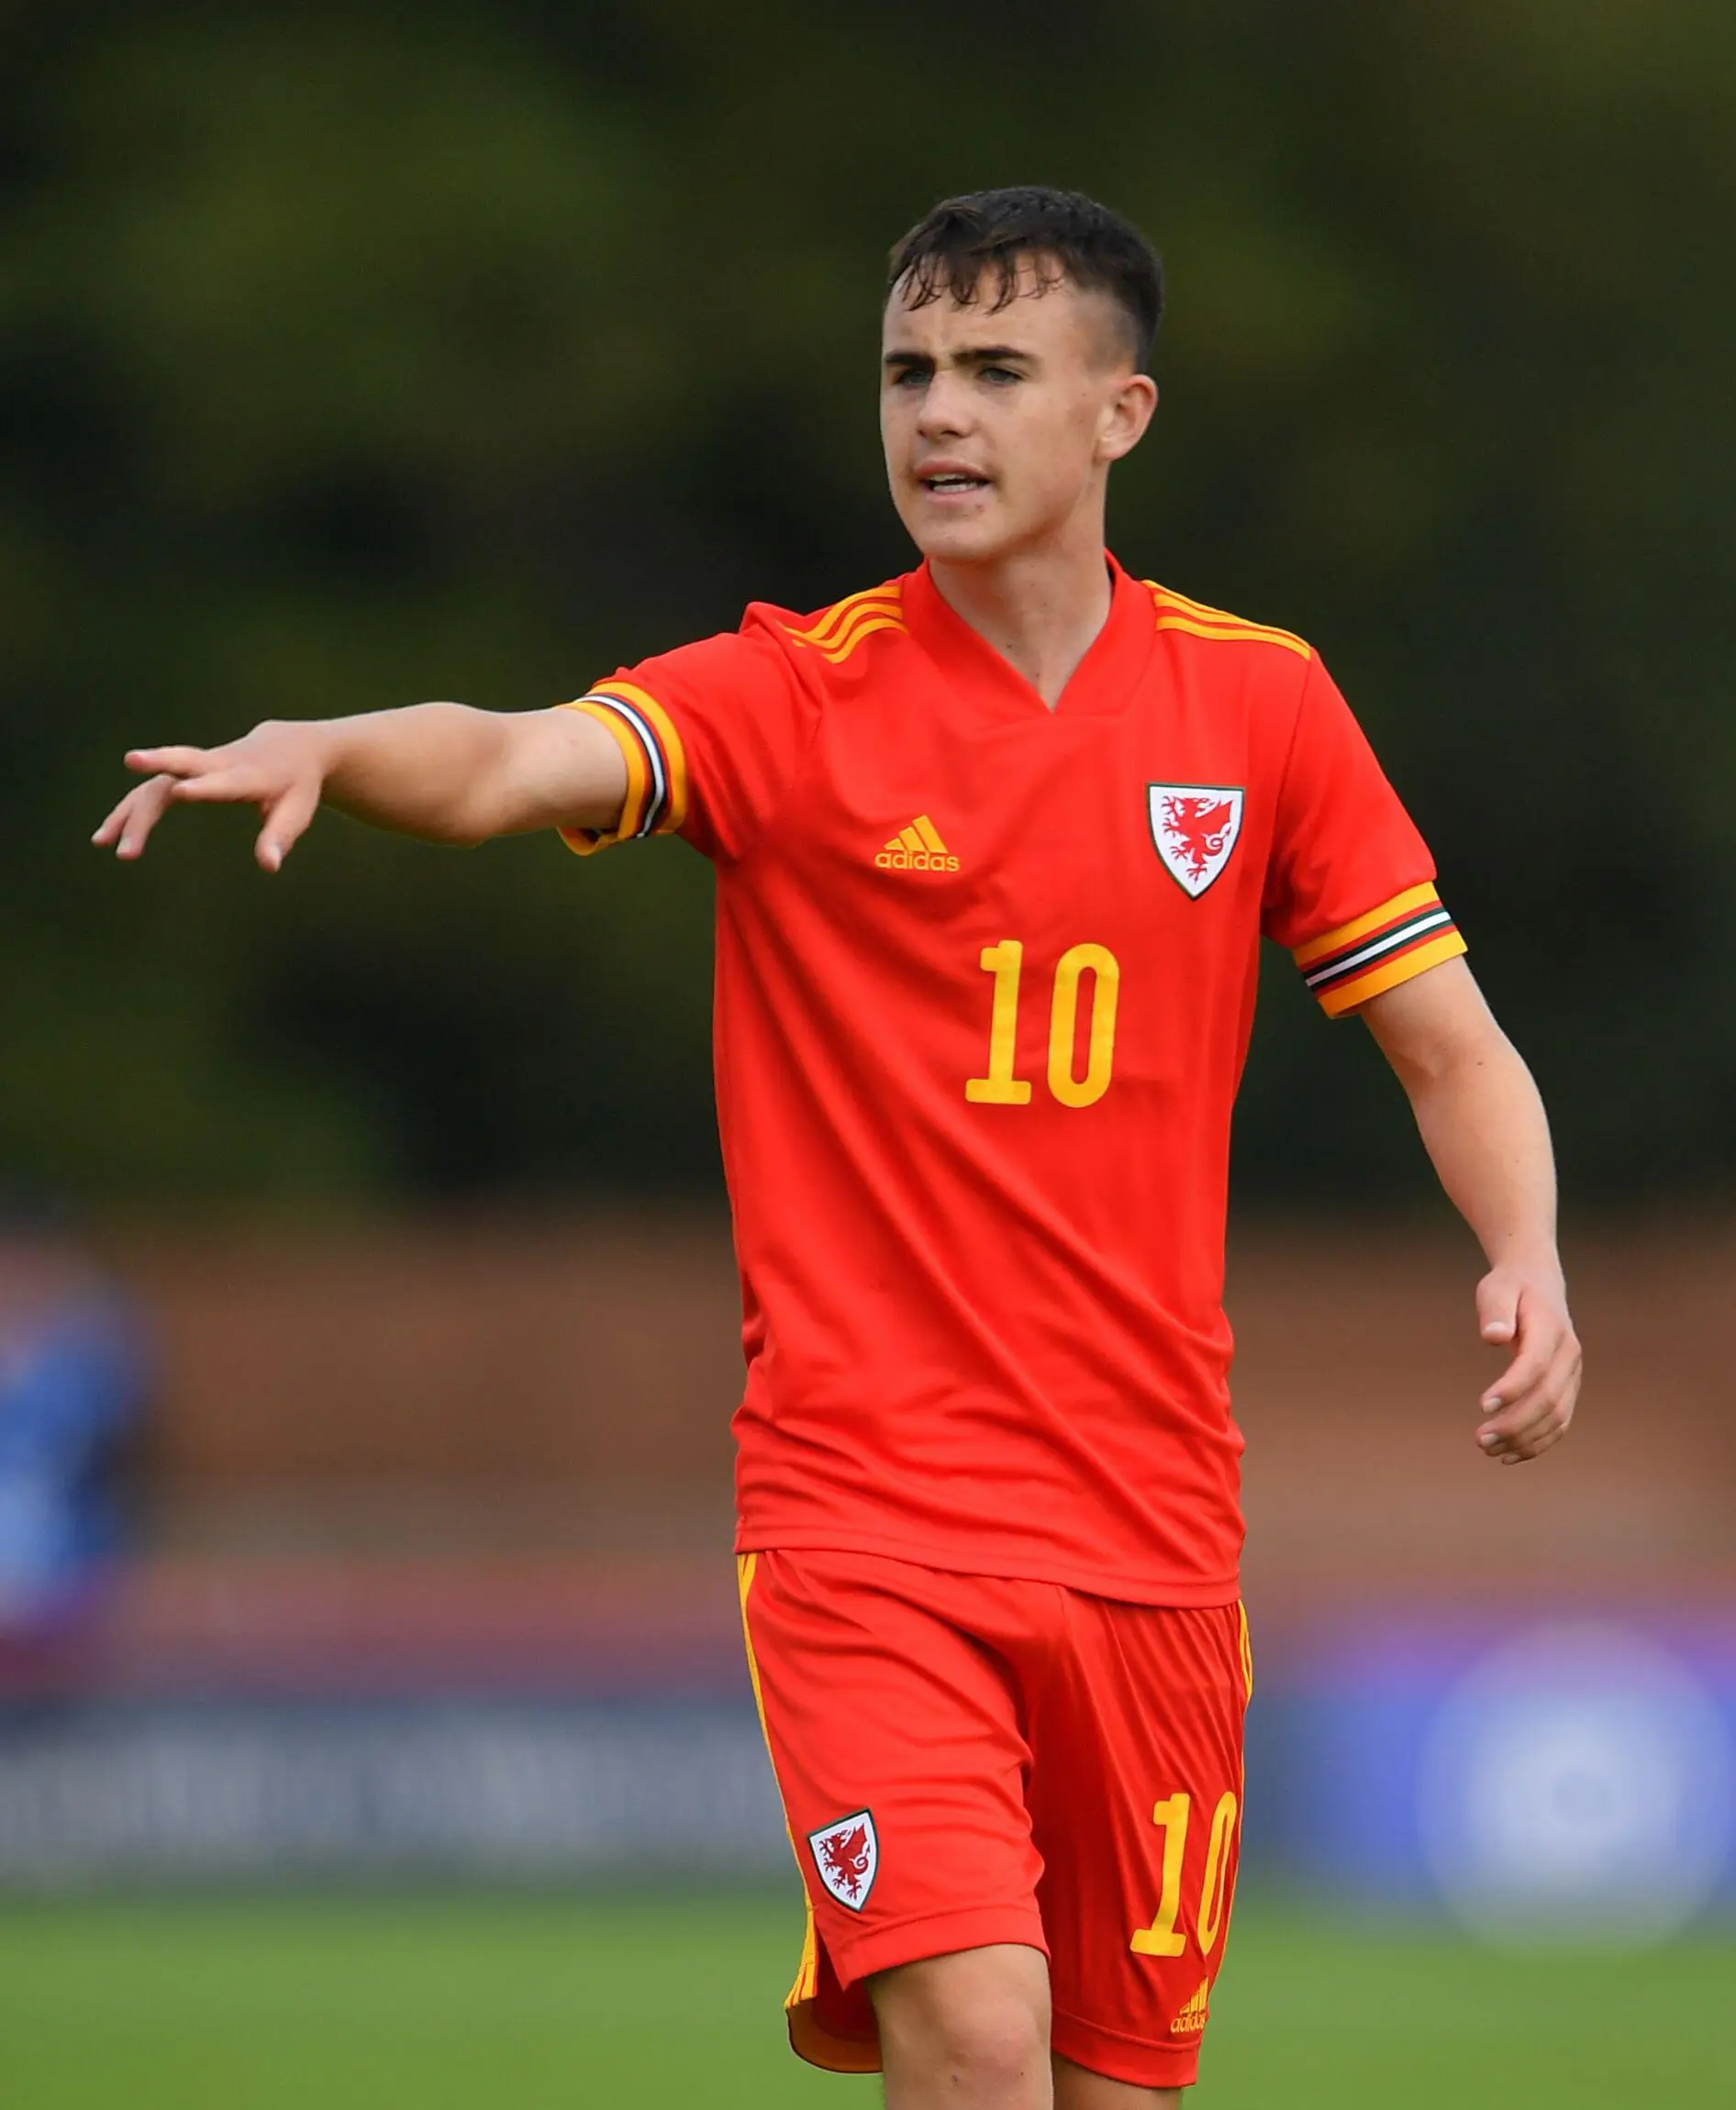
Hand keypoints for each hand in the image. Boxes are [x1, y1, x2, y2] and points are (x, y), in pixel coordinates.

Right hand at [93, 721, 333, 871]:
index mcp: (249, 775)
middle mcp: (218, 764)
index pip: (224, 781)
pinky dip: (128, 811)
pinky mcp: (184, 772)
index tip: (180, 792)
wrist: (289, 747)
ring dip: (130, 809)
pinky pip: (150, 790)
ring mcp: (198, 766)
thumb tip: (269, 866)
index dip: (204, 787)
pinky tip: (105, 836)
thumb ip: (279, 837)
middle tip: (131, 760)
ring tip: (102, 841)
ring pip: (157, 782)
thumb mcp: (296, 812)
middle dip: (158, 761)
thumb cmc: (295, 786)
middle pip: (183, 761)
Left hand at [1474, 1265, 1580, 1462]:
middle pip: (1548, 1399)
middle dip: (1515, 1424)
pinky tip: (1509, 1456)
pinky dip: (1538, 1443)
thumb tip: (1493, 1337)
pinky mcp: (1568, 1389)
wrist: (1538, 1284)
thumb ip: (1495, 1311)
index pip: (1535, 1365)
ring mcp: (1573, 1375)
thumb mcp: (1497, 1289)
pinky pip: (1560, 1423)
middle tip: (1479, 1440)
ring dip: (1524, 1440)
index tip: (1483, 1406)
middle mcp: (1569, 1356)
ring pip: (1557, 1417)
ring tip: (1487, 1450)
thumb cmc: (1510, 1288)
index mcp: (1552, 1330)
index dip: (1512, 1389)